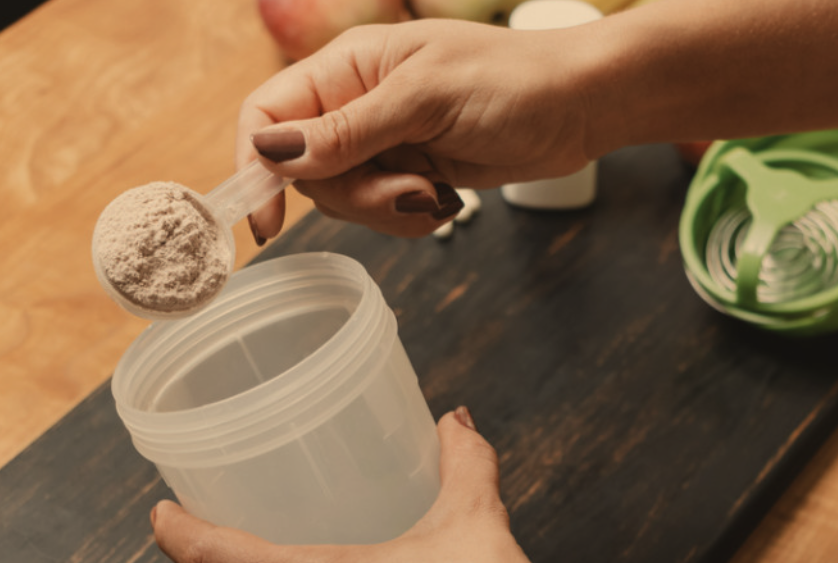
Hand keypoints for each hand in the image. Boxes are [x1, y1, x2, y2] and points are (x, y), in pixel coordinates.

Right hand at [237, 18, 602, 238]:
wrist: (580, 105)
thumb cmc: (513, 80)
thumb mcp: (425, 100)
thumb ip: (349, 132)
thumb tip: (274, 154)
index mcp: (347, 67)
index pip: (268, 115)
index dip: (257, 167)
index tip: (268, 219)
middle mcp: (356, 104)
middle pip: (305, 172)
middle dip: (351, 195)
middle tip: (409, 189)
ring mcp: (384, 142)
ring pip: (343, 199)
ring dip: (385, 209)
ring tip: (435, 192)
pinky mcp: (411, 172)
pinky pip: (382, 211)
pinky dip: (409, 217)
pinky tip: (446, 198)